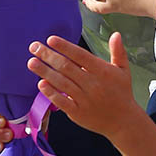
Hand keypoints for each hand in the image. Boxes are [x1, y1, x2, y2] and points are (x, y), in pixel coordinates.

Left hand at [28, 33, 145, 138]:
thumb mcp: (123, 70)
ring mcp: (85, 99)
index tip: (50, 39)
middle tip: (34, 47)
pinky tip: (41, 84)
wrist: (123, 121)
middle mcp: (93, 84)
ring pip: (62, 83)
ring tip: (31, 62)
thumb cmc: (122, 92)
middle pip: (67, 67)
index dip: (65, 47)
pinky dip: (51, 93)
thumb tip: (115, 34)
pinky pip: (62, 102)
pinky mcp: (78, 113)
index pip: (80, 56)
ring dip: (45, 72)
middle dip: (48, 56)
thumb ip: (118, 52)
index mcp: (103, 71)